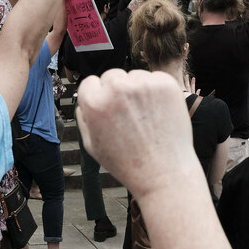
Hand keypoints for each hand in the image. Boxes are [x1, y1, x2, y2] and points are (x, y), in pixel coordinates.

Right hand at [77, 69, 201, 200]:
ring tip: (144, 117)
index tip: (108, 110)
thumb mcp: (91, 145)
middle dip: (117, 91)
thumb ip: (83, 118)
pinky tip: (158, 112)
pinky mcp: (165, 84)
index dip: (98, 97)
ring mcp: (143, 84)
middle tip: (128, 114)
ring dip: (137, 90)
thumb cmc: (126, 162)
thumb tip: (84, 100)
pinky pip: (155, 78)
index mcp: (94, 102)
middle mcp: (117, 89)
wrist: (163, 173)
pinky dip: (156, 91)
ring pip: (134, 76)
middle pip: (112, 76)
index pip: (89, 82)